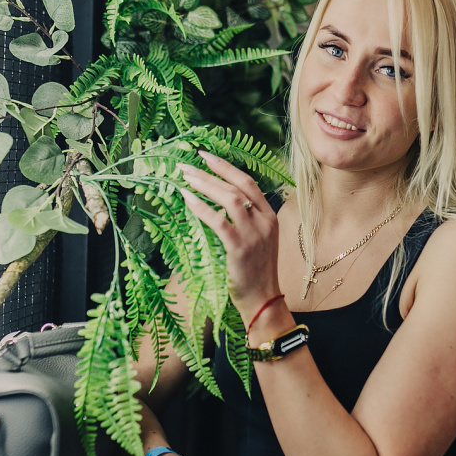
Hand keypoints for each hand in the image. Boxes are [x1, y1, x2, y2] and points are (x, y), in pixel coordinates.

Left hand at [178, 151, 279, 314]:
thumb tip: (219, 201)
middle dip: (211, 172)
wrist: (263, 299)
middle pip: (238, 187)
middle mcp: (265, 221)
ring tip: (185, 178)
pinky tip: (188, 199)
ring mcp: (254, 235)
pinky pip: (219, 222)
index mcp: (270, 216)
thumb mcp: (257, 239)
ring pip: (230, 199)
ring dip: (206, 185)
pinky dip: (202, 208)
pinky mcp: (240, 248)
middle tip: (187, 164)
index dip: (226, 167)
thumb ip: (245, 219)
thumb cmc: (255, 271)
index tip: (205, 156)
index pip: (249, 183)